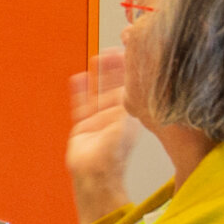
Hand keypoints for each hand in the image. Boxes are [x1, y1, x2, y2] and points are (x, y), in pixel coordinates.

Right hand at [65, 48, 141, 223]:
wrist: (95, 175)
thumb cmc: (116, 154)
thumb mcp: (129, 124)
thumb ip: (134, 103)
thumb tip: (144, 82)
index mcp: (132, 116)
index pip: (135, 88)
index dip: (136, 70)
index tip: (137, 52)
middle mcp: (117, 116)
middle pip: (117, 86)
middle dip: (118, 67)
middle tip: (119, 48)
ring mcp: (99, 120)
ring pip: (99, 90)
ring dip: (101, 74)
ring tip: (100, 56)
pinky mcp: (83, 126)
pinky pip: (81, 103)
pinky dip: (80, 90)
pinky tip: (80, 77)